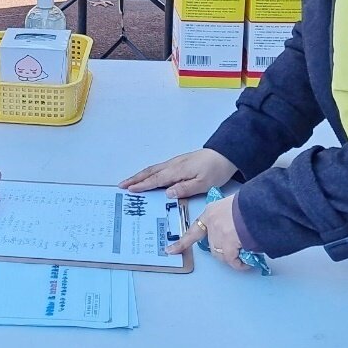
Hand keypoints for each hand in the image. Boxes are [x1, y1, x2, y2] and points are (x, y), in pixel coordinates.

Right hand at [119, 148, 237, 198]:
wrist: (226, 154)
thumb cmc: (216, 170)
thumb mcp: (204, 183)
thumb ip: (185, 188)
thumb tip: (167, 193)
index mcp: (178, 171)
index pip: (156, 179)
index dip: (142, 185)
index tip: (129, 190)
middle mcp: (173, 165)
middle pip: (150, 172)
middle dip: (135, 179)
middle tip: (121, 185)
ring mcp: (175, 163)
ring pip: (153, 169)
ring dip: (140, 175)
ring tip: (129, 182)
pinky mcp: (179, 163)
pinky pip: (159, 168)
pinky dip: (148, 173)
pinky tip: (147, 177)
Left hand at [167, 194, 251, 270]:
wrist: (259, 204)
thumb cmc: (251, 203)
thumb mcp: (233, 205)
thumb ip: (228, 217)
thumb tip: (234, 229)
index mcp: (211, 212)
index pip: (194, 229)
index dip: (182, 242)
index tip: (170, 250)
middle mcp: (212, 224)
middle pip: (211, 245)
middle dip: (221, 251)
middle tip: (234, 253)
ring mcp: (218, 234)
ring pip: (220, 254)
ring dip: (231, 258)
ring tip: (243, 257)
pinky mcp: (228, 244)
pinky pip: (231, 260)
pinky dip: (239, 264)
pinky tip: (245, 263)